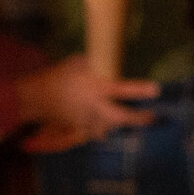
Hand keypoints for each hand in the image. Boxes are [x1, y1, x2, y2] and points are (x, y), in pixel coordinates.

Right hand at [17, 56, 155, 143]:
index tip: (156, 89)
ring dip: (125, 124)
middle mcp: (94, 106)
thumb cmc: (61, 76)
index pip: (121, 89)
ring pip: (112, 127)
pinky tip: (110, 127)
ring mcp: (88, 120)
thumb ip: (99, 65)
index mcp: (95, 87)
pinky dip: (105, 130)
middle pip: (121, 117)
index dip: (139, 90)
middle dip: (139, 118)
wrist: (37, 97)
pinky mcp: (82, 129)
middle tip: (153, 116)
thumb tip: (116, 61)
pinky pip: (98, 133)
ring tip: (141, 120)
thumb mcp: (79, 63)